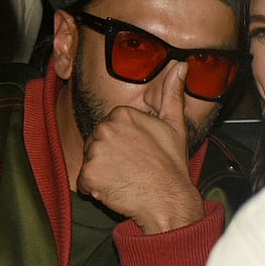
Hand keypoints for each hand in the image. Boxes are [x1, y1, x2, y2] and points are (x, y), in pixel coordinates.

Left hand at [77, 63, 204, 233]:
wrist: (168, 199)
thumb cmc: (172, 166)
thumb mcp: (176, 126)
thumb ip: (172, 94)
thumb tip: (180, 65)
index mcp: (123, 114)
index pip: (110, 127)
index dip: (123, 143)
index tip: (138, 153)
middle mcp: (106, 128)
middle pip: (96, 142)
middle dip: (109, 156)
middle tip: (132, 166)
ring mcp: (96, 151)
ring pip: (90, 161)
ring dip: (102, 172)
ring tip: (126, 177)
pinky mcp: (88, 173)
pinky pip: (84, 182)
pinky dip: (96, 188)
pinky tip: (116, 188)